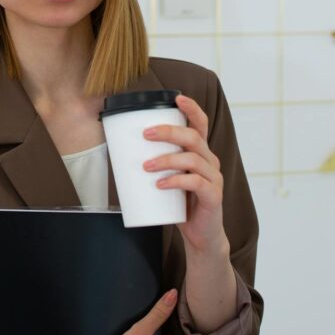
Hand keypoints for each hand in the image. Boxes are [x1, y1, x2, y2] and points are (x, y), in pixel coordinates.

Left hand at [143, 94, 228, 258]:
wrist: (200, 235)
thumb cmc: (181, 203)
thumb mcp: (169, 178)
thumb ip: (156, 164)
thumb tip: (120, 151)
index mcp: (201, 152)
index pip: (201, 124)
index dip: (192, 109)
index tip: (177, 98)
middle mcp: (210, 161)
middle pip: (194, 137)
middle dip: (169, 132)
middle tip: (145, 134)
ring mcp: (214, 178)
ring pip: (193, 159)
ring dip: (167, 159)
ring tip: (146, 166)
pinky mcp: (213, 196)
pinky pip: (196, 183)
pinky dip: (176, 181)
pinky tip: (160, 185)